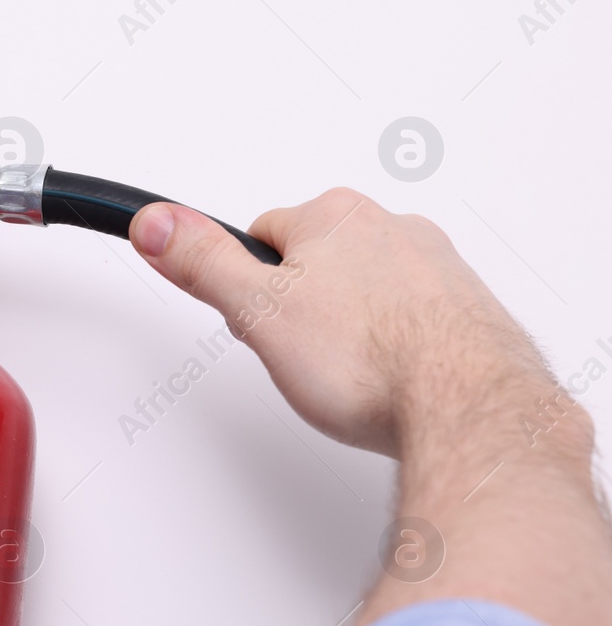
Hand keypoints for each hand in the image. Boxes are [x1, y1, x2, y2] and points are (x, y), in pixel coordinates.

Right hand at [127, 188, 551, 457]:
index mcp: (335, 216)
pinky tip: (388, 381)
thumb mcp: (258, 312)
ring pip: (366, 291)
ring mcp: (436, 267)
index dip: (249, 287)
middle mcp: (393, 227)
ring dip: (352, 327)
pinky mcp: (468, 309)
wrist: (470, 409)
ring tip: (348, 375)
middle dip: (301, 307)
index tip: (257, 321)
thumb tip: (156, 221)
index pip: (262, 236)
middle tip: (301, 355)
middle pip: (316, 262)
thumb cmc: (374, 363)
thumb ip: (203, 263)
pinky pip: (413, 319)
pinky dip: (397, 346)